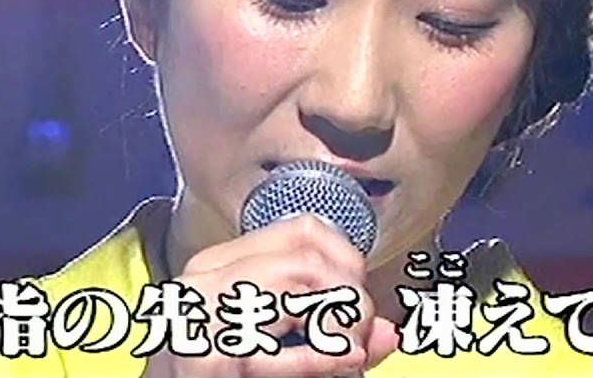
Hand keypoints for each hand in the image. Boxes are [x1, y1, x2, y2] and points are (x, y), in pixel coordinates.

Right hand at [142, 215, 397, 376]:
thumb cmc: (220, 370)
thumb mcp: (273, 343)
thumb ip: (331, 337)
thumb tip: (391, 333)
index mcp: (219, 265)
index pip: (303, 229)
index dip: (347, 260)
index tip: (356, 302)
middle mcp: (205, 280)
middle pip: (308, 258)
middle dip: (350, 298)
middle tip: (354, 341)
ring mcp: (201, 318)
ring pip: (298, 283)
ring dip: (340, 325)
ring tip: (345, 355)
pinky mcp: (204, 361)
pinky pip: (275, 350)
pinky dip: (320, 359)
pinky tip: (340, 363)